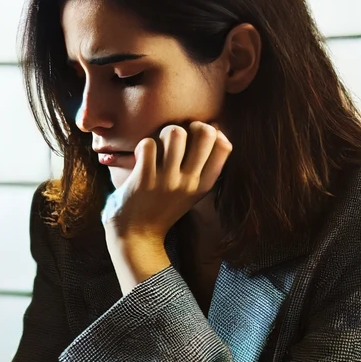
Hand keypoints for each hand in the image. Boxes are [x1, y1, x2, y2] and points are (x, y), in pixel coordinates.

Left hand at [103, 122, 230, 292]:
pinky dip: (143, 145)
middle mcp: (189, 183)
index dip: (213, 132)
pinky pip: (148, 144)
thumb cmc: (162, 208)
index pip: (224, 147)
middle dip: (190, 125)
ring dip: (164, 132)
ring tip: (158, 144)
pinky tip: (141, 156)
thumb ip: (202, 168)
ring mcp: (167, 181)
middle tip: (177, 135)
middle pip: (205, 133)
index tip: (197, 135)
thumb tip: (214, 129)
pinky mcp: (144, 180)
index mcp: (203, 185)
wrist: (135, 236)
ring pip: (175, 133)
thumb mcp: (191, 193)